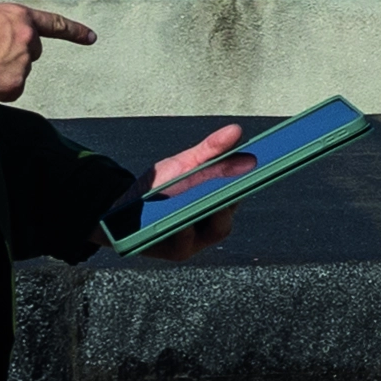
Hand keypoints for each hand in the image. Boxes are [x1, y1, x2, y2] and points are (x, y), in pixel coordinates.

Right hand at [0, 0, 87, 102]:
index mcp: (18, 16)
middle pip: (32, 53)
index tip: (90, 37)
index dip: (74, 31)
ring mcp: (23, 63)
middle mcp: (26, 38)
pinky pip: (10, 91)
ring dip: (2, 73)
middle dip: (15, 56)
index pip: (54, 24)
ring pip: (18, 73)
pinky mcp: (15, 86)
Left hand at [131, 122, 254, 252]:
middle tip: (237, 183)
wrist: (123, 208)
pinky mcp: (177, 251)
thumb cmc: (160, 186)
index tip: (257, 166)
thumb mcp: (184, 164)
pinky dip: (187, 229)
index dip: (251, 182)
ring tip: (215, 200)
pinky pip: (186, 241)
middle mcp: (213, 225)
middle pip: (234, 212)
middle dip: (235, 199)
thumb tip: (236, 129)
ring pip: (217, 229)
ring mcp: (197, 241)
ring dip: (215, 215)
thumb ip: (209, 150)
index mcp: (220, 203)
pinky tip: (184, 217)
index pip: (241, 193)